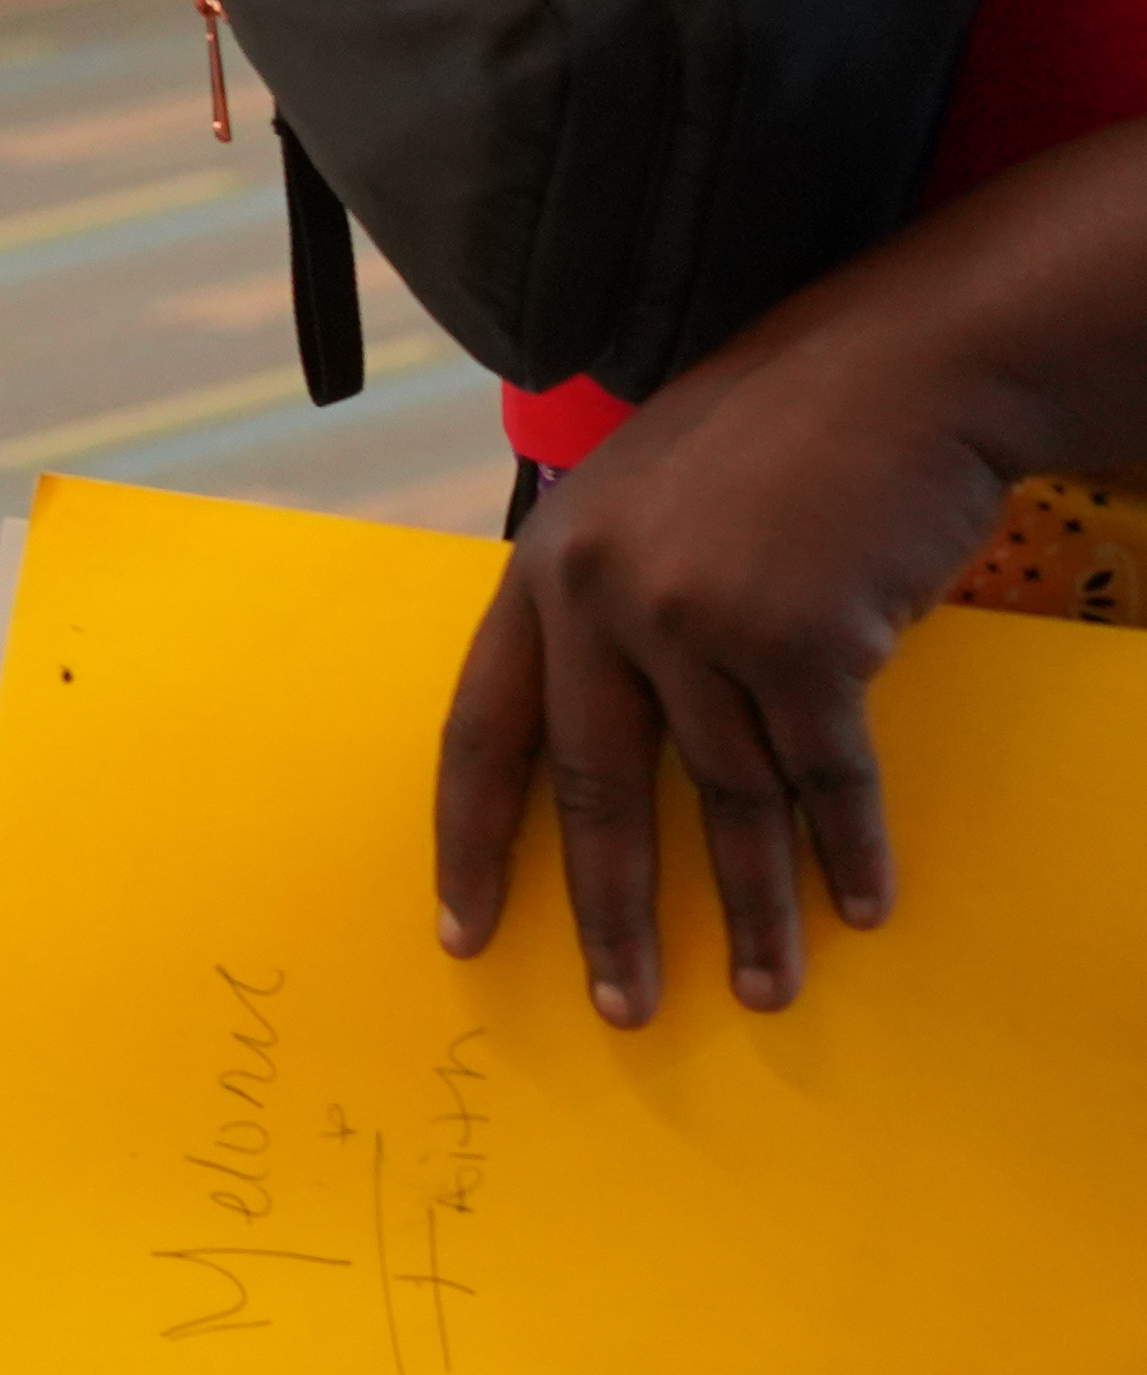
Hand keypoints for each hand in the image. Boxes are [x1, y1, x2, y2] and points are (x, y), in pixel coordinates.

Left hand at [430, 332, 1005, 1023]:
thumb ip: (597, 606)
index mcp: (543, 568)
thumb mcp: (639, 498)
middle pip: (596, 793)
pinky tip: (858, 906)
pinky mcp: (805, 640)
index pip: (481, 732)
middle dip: (612, 917)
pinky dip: (846, 848)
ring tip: (769, 988)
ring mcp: (701, 618)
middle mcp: (604, 598)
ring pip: (725, 796)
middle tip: (624, 1010)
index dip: (472, 843)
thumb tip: (587, 743)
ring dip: (755, 906)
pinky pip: (823, 775)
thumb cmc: (778, 434)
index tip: (466, 934)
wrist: (908, 364)